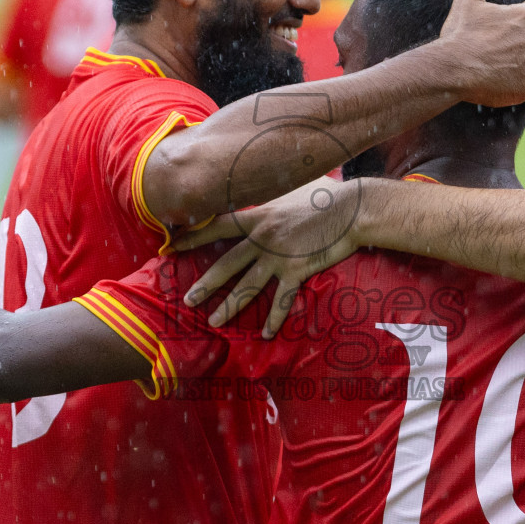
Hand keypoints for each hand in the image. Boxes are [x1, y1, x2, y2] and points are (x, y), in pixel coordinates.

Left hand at [173, 177, 361, 336]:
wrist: (352, 209)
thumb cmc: (328, 194)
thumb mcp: (294, 189)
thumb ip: (276, 197)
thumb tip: (270, 192)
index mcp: (258, 214)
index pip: (217, 225)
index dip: (193, 236)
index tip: (172, 245)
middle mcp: (262, 237)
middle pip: (225, 263)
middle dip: (204, 284)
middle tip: (187, 300)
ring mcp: (278, 255)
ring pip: (246, 286)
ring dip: (229, 307)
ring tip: (213, 322)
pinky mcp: (297, 270)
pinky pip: (281, 299)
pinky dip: (274, 318)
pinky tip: (267, 334)